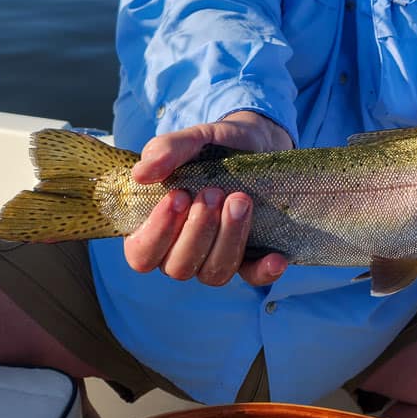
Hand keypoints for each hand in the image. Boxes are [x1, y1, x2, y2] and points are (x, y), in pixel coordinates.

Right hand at [122, 111, 293, 286]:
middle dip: (198, 230)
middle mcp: (181, 251)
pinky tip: (276, 258)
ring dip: (228, 239)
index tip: (178, 197)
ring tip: (240, 200)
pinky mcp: (249, 259)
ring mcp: (215, 257)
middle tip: (214, 192)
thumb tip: (140, 174)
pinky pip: (253, 277)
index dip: (158, 232)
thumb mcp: (192, 140)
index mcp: (155, 228)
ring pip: (214, 272)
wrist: (255, 143)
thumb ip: (165, 151)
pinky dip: (263, 271)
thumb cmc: (213, 146)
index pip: (142, 254)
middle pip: (179, 266)